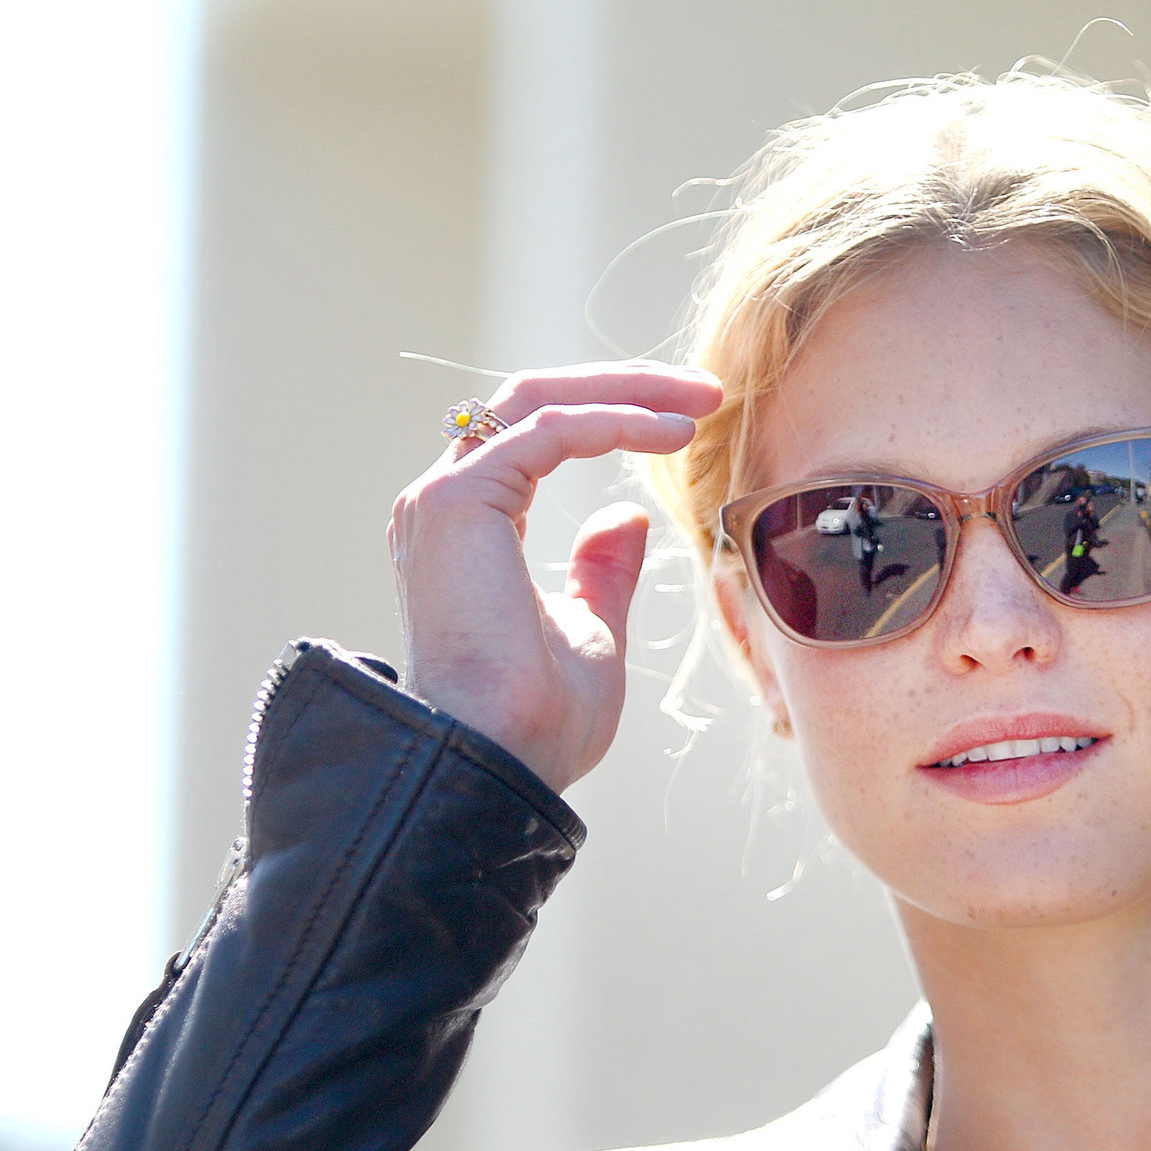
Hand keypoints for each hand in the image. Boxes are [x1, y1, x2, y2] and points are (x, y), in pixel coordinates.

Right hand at [388, 362, 723, 791]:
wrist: (499, 765)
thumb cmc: (538, 724)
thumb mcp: (591, 634)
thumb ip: (602, 574)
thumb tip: (625, 520)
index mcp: (470, 528)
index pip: (539, 434)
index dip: (614, 412)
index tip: (692, 420)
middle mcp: (445, 503)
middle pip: (537, 400)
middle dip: (626, 385)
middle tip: (707, 391)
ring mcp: (443, 499)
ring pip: (538, 399)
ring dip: (627, 391)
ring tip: (702, 401)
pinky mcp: (456, 502)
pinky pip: (546, 431)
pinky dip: (613, 421)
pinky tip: (673, 435)